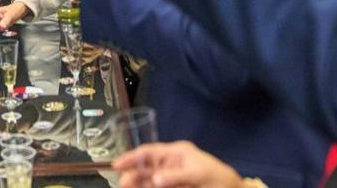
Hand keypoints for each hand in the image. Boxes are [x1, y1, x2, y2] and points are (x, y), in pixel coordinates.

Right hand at [113, 141, 242, 187]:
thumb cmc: (218, 178)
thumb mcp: (198, 174)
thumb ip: (176, 176)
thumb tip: (156, 180)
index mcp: (176, 153)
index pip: (150, 152)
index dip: (133, 157)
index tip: (118, 164)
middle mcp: (170, 165)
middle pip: (146, 168)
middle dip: (133, 174)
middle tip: (123, 183)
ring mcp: (170, 179)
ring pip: (148, 181)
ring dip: (138, 184)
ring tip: (126, 187)